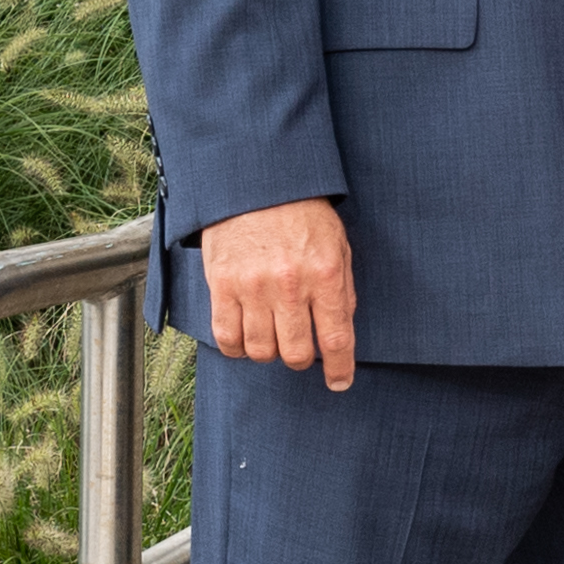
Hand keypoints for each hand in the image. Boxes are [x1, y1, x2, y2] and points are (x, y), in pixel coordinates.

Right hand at [202, 198, 357, 391]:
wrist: (256, 181)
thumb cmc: (301, 211)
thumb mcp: (337, 244)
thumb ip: (341, 290)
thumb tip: (340, 331)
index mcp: (325, 274)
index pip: (336, 338)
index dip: (339, 369)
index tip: (339, 382)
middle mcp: (290, 285)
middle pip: (296, 353)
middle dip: (301, 361)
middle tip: (300, 351)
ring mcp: (253, 286)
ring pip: (260, 350)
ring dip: (268, 353)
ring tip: (271, 338)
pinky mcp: (222, 284)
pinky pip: (226, 336)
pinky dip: (236, 348)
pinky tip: (244, 340)